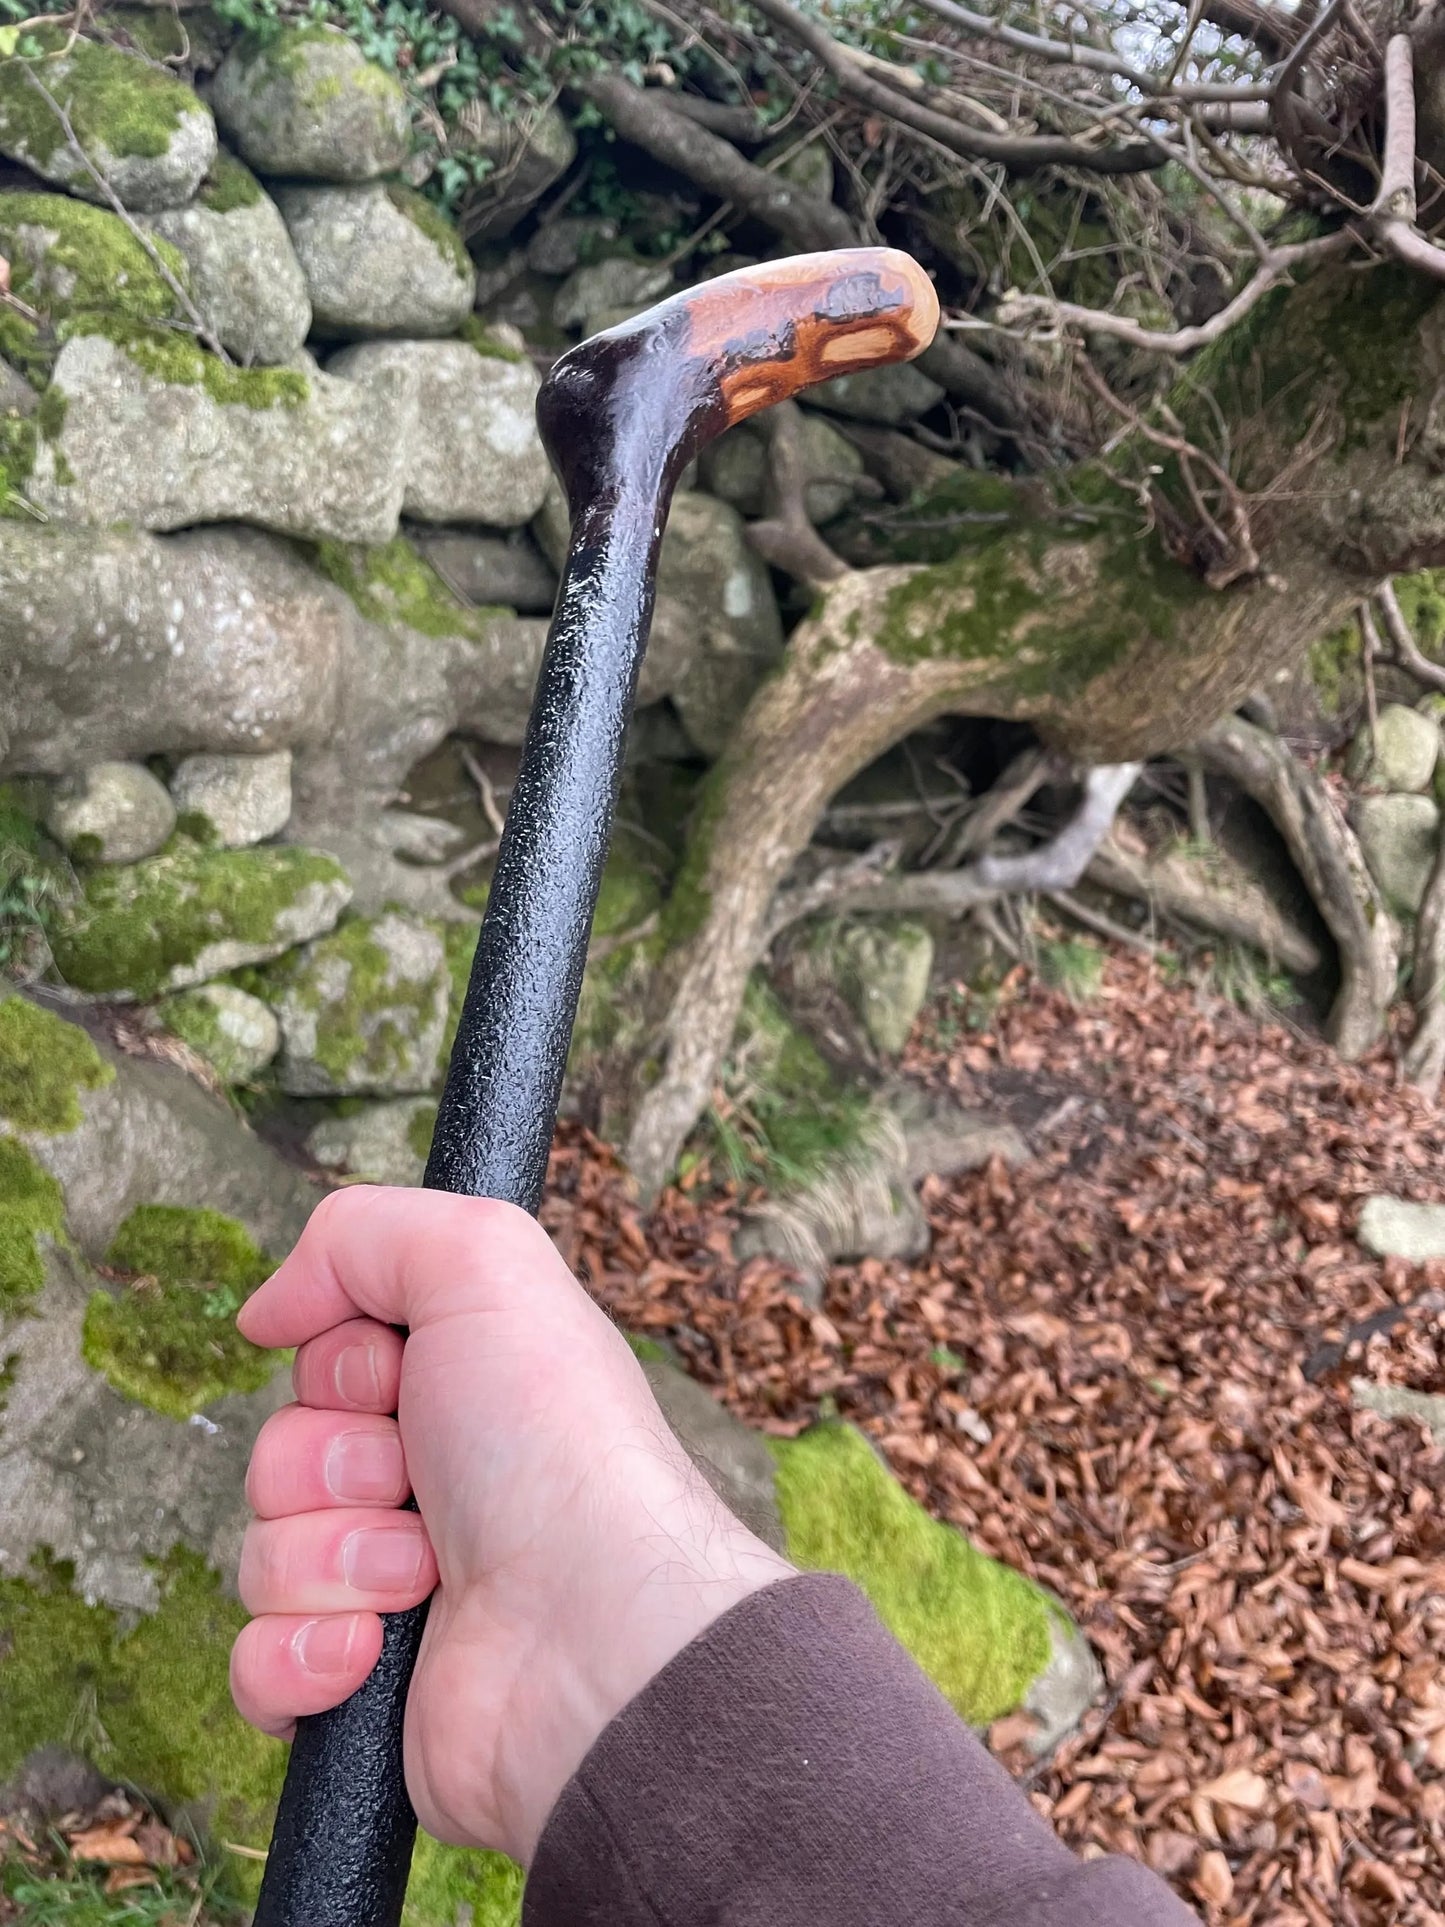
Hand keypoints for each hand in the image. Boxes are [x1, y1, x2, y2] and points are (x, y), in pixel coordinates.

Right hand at [229, 1186, 793, 1862]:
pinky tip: (378, 1650)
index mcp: (456, 1395)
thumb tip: (267, 1310)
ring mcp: (390, 1596)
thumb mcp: (482, 1262)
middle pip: (278, 1455)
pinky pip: (255, 1663)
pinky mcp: (360, 1693)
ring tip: (425, 1573)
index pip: (319, 1364)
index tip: (398, 1373)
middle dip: (332, 1464)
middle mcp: (426, 1488)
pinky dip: (306, 1654)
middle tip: (417, 1480)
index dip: (340, 1365)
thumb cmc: (557, 1442)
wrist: (591, 1633)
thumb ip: (362, 1231)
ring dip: (335, 1555)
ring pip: (260, 1556)